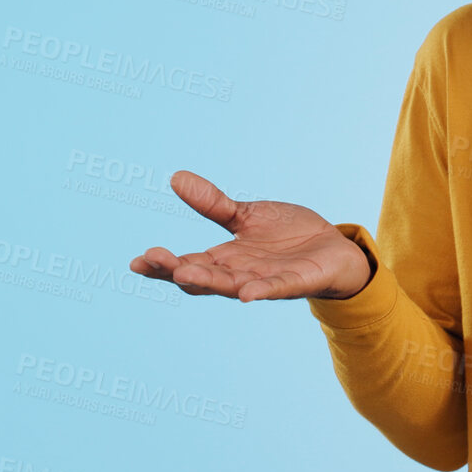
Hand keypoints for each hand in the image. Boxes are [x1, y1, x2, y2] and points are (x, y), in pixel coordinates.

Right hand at [128, 170, 372, 301]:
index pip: (187, 264)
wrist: (333, 248)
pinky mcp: (295, 283)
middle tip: (152, 260)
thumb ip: (213, 204)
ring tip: (186, 274)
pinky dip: (261, 291)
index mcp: (225, 259)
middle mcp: (240, 274)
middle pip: (202, 278)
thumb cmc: (287, 237)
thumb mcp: (245, 215)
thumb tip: (176, 177)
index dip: (162, 265)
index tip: (138, 260)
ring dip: (211, 282)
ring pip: (233, 286)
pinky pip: (276, 289)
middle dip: (177, 270)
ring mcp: (266, 281)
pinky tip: (247, 294)